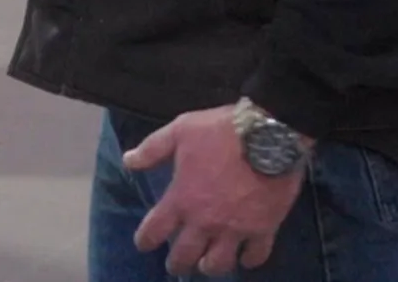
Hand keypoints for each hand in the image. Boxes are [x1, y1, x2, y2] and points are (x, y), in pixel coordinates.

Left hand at [126, 106, 303, 276]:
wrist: (269, 134)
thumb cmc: (221, 131)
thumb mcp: (180, 131)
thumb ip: (152, 149)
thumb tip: (128, 161)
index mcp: (182, 199)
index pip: (155, 230)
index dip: (145, 240)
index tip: (144, 244)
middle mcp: (206, 221)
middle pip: (185, 256)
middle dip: (177, 263)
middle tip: (177, 265)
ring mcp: (235, 228)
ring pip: (219, 264)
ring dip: (210, 266)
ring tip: (207, 264)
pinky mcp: (264, 229)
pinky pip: (256, 255)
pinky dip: (249, 260)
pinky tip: (245, 258)